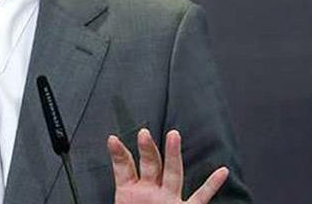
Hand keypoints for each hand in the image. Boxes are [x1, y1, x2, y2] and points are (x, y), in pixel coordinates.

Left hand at [109, 129, 228, 203]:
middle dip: (147, 149)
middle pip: (150, 165)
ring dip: (172, 155)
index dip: (118, 154)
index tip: (112, 139)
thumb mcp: (122, 202)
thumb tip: (109, 154)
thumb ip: (120, 178)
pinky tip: (222, 171)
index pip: (124, 168)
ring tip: (174, 135)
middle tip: (144, 132)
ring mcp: (168, 199)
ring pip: (172, 174)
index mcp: (130, 191)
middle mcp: (151, 192)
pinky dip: (211, 186)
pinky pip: (200, 197)